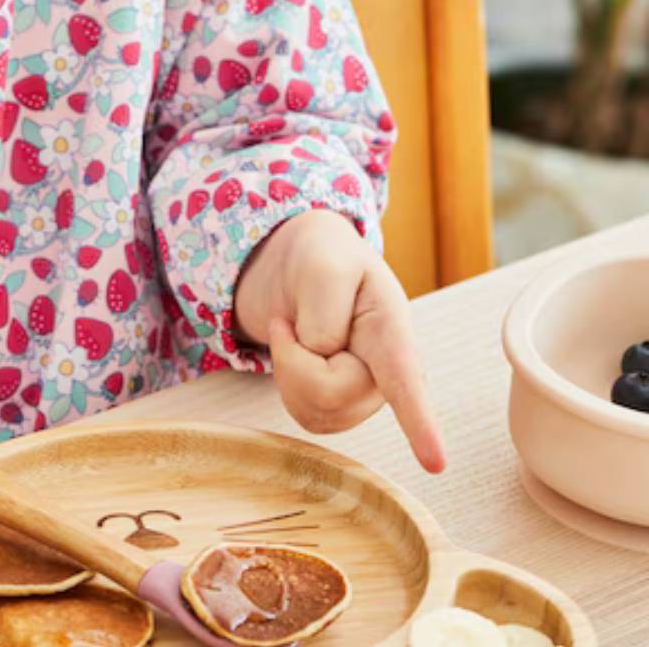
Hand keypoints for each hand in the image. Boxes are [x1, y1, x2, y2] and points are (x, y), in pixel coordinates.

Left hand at [234, 209, 446, 473]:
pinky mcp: (343, 409)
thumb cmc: (324, 260)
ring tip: (298, 330)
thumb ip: (326, 310)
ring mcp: (367, 395)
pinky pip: (305, 415)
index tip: (436, 464)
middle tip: (291, 321)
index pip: (406, 381)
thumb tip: (326, 358)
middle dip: (293, 357)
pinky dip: (286, 381)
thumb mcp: (322, 265)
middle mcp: (391, 372)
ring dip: (288, 367)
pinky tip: (298, 354)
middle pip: (329, 393)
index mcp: (391, 329)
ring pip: (314, 408)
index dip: (420, 423)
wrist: (312, 265)